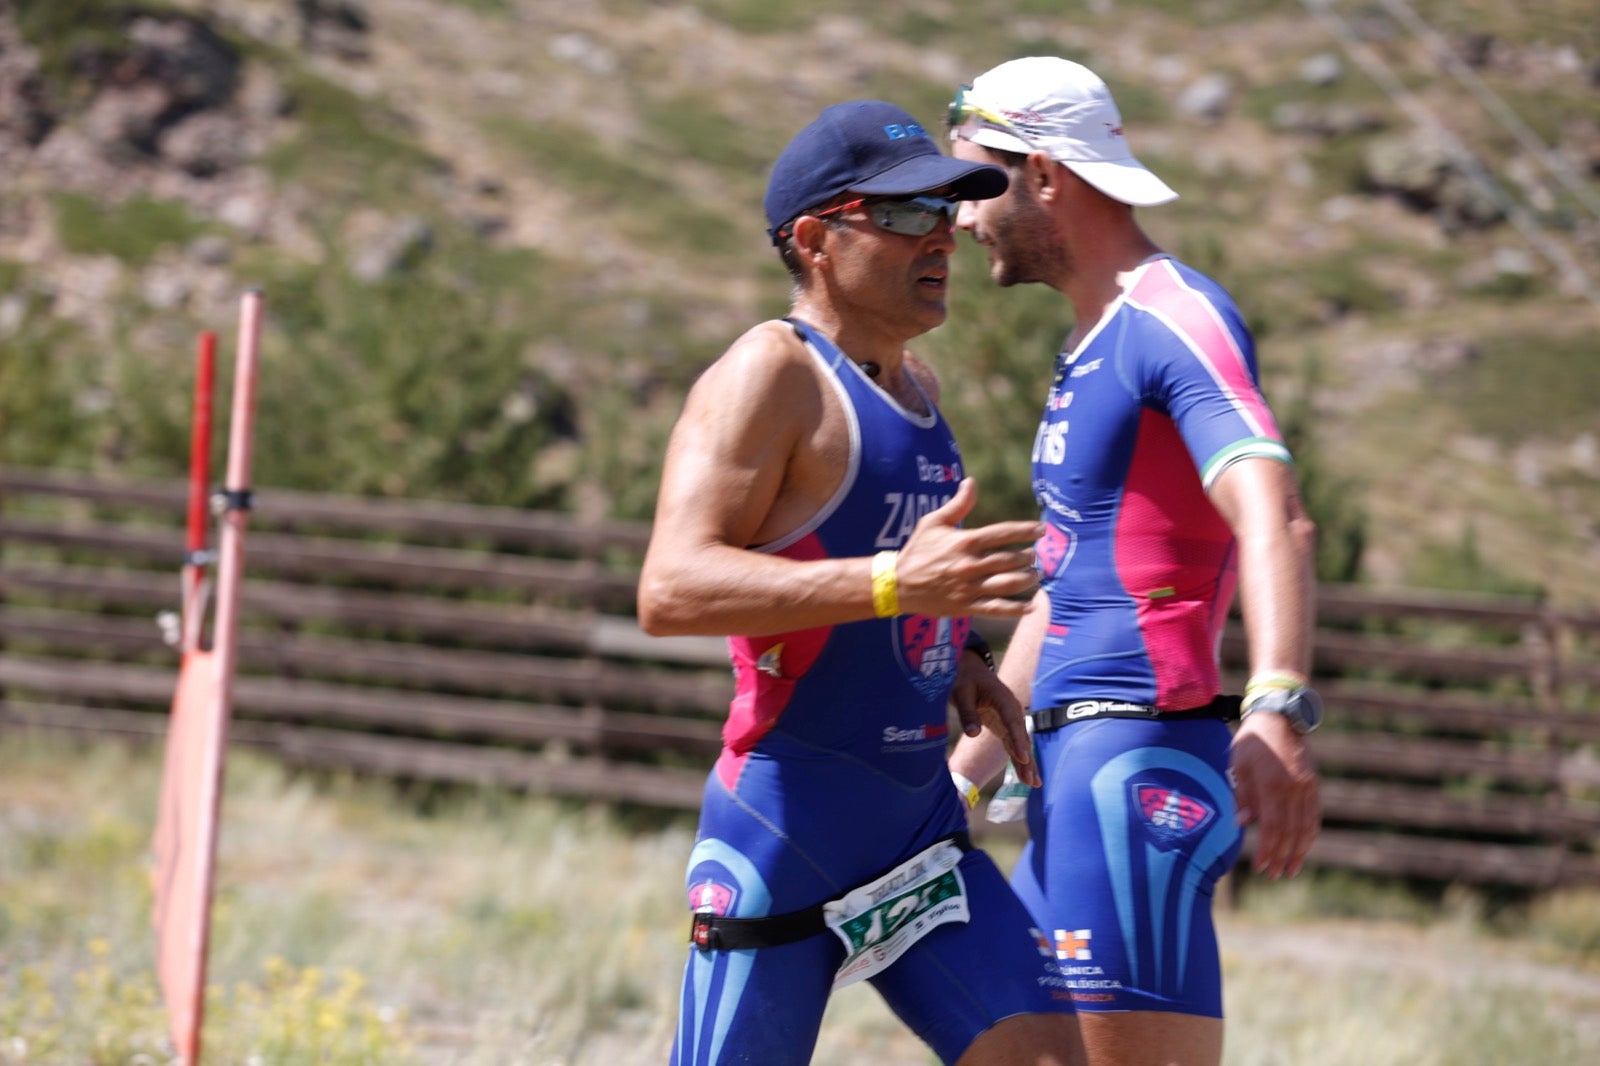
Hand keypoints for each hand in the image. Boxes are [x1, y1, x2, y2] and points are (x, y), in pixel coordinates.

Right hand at [896, 479, 1042, 618]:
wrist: (898, 584)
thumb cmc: (917, 550)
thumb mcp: (933, 522)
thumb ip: (957, 504)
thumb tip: (971, 482)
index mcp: (965, 541)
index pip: (1003, 533)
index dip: (1026, 530)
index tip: (1041, 530)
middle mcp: (970, 564)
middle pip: (1010, 559)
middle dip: (1028, 557)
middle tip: (1035, 556)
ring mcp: (969, 587)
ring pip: (1008, 583)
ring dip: (1027, 579)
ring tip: (1034, 575)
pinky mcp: (966, 606)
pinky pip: (996, 608)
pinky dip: (1016, 608)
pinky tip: (1031, 605)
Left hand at [949, 651, 1039, 785]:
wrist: (970, 670)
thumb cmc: (964, 679)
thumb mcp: (961, 692)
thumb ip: (967, 712)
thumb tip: (973, 734)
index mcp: (1002, 698)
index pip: (1012, 721)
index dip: (1018, 740)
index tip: (1023, 758)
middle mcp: (1011, 710)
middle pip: (1021, 736)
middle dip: (1027, 758)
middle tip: (1032, 780)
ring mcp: (1010, 719)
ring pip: (1020, 743)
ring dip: (1027, 763)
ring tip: (1034, 784)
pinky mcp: (1005, 726)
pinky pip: (1014, 744)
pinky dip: (1019, 760)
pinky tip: (1026, 777)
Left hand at [1231, 712, 1320, 877]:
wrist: (1280, 717)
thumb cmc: (1253, 742)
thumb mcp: (1238, 764)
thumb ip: (1242, 795)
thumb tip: (1243, 824)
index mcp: (1272, 784)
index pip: (1272, 827)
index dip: (1268, 850)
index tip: (1261, 867)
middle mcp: (1294, 788)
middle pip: (1291, 832)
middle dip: (1283, 857)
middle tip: (1275, 874)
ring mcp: (1308, 787)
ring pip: (1307, 827)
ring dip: (1300, 852)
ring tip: (1291, 869)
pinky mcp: (1314, 785)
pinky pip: (1314, 816)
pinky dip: (1309, 835)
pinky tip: (1302, 847)